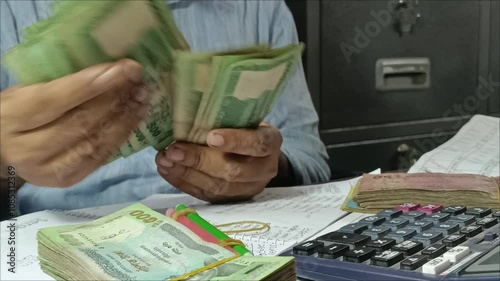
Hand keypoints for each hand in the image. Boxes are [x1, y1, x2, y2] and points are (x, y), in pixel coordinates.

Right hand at [0, 59, 148, 186]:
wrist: (5, 151)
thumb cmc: (20, 112)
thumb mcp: (27, 92)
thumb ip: (59, 84)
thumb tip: (108, 70)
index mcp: (12, 119)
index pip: (54, 100)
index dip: (90, 85)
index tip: (121, 68)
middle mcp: (28, 149)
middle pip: (79, 122)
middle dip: (114, 98)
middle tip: (137, 79)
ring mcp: (49, 169)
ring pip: (94, 141)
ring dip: (124, 117)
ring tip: (142, 96)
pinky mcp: (69, 180)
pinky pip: (101, 155)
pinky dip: (121, 134)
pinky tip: (135, 116)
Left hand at [155, 123, 283, 202]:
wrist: (256, 152)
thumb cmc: (245, 126)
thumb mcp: (244, 117)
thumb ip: (226, 118)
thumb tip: (189, 113)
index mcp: (271, 142)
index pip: (257, 144)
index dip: (235, 141)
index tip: (210, 137)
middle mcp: (264, 169)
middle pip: (233, 170)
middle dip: (199, 161)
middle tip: (173, 151)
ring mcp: (249, 188)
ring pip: (218, 187)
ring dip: (187, 174)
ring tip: (164, 160)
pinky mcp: (232, 199)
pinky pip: (207, 195)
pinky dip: (184, 182)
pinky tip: (167, 171)